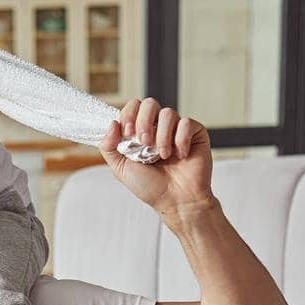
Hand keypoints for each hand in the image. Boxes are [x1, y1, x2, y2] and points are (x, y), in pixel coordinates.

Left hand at [99, 98, 216, 220]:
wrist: (176, 201)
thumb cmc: (151, 187)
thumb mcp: (121, 169)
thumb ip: (109, 147)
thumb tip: (112, 123)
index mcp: (140, 133)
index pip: (133, 108)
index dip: (128, 115)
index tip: (127, 133)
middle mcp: (158, 128)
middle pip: (149, 104)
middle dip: (143, 121)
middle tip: (144, 142)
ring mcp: (177, 129)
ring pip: (168, 113)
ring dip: (162, 135)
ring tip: (162, 156)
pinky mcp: (195, 133)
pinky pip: (186, 123)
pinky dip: (181, 140)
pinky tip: (180, 155)